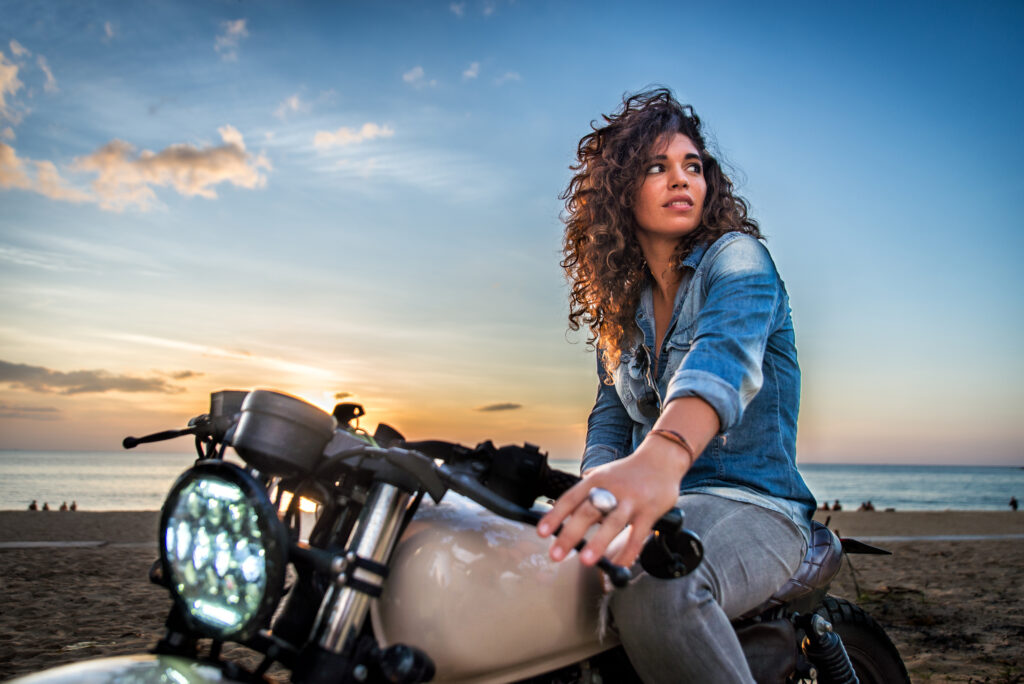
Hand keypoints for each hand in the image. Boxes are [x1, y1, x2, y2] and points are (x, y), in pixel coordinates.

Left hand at [537, 437, 690, 567]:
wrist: (661, 459)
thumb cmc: (628, 472)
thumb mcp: (603, 475)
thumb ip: (586, 493)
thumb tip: (563, 514)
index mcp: (596, 480)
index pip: (570, 498)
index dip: (555, 516)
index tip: (541, 533)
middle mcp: (611, 489)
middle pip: (587, 512)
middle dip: (570, 534)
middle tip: (556, 554)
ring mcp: (631, 501)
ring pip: (613, 523)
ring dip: (598, 542)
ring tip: (586, 561)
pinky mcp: (650, 511)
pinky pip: (638, 535)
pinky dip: (628, 552)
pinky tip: (619, 564)